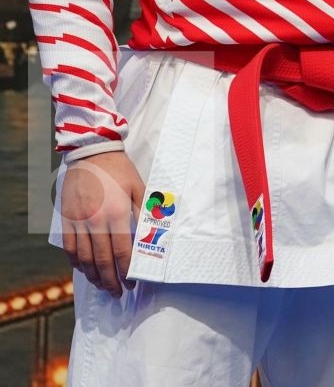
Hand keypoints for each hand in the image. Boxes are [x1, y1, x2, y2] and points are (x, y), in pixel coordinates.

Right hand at [58, 150, 144, 295]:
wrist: (91, 152)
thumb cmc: (119, 170)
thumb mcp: (139, 187)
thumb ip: (145, 212)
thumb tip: (155, 234)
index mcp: (117, 213)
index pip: (122, 252)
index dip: (127, 271)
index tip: (132, 282)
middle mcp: (96, 221)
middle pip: (102, 260)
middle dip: (111, 280)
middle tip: (118, 293)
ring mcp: (78, 221)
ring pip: (83, 259)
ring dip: (93, 276)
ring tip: (102, 286)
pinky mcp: (66, 219)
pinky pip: (69, 248)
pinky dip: (76, 262)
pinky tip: (84, 270)